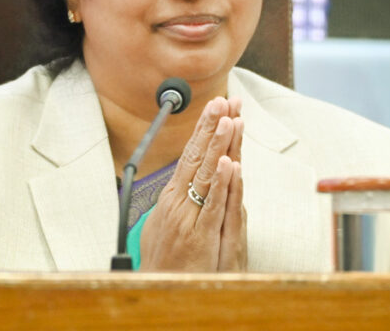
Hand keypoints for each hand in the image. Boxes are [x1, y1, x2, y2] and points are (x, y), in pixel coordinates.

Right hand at [138, 96, 246, 270]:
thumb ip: (178, 197)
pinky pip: (213, 204)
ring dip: (218, 145)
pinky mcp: (201, 235)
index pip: (191, 153)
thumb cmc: (166, 257)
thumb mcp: (167, 220)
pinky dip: (221, 183)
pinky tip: (228, 163)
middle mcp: (179, 200)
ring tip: (228, 119)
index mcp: (173, 195)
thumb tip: (182, 176)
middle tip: (223, 100)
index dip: (206, 128)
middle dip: (212, 126)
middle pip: (197, 156)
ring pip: (206, 174)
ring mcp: (189, 216)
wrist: (161, 289)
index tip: (219, 105)